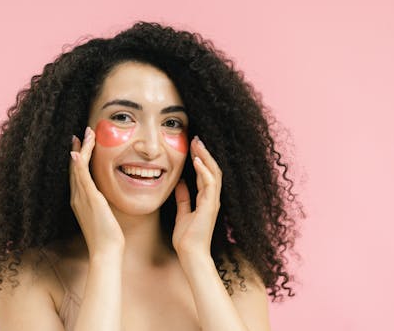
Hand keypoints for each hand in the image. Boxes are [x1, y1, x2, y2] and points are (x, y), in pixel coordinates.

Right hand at [69, 126, 124, 255]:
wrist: (105, 251)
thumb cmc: (107, 237)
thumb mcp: (103, 215)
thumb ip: (101, 204)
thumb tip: (104, 197)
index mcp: (80, 200)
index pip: (77, 174)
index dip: (78, 158)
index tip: (81, 144)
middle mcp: (77, 197)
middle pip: (74, 167)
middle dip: (78, 148)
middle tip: (80, 133)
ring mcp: (82, 198)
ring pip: (78, 168)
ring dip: (81, 149)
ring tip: (86, 134)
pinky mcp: (90, 200)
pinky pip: (82, 179)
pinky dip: (78, 165)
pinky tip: (77, 153)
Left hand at [172, 136, 221, 256]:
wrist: (191, 255)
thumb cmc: (187, 238)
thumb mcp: (183, 213)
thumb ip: (183, 198)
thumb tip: (179, 183)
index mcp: (206, 199)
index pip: (204, 174)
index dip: (200, 159)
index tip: (193, 146)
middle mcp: (212, 198)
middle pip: (211, 170)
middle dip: (204, 153)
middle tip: (196, 139)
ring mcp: (213, 202)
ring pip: (213, 173)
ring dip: (205, 157)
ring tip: (198, 143)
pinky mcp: (210, 206)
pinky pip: (209, 184)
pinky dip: (204, 171)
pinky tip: (197, 160)